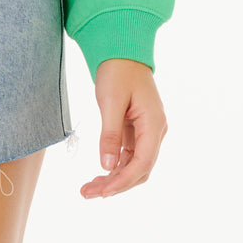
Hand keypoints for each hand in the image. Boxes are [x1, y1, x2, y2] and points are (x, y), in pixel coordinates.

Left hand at [80, 58, 167, 198]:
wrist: (122, 49)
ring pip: (134, 165)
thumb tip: (107, 166)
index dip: (122, 180)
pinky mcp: (137, 130)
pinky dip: (114, 165)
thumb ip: (110, 134)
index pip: (142, 163)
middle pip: (139, 169)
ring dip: (113, 178)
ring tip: (88, 188)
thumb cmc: (117, 70)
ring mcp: (148, 131)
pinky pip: (129, 155)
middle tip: (87, 193)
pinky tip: (99, 173)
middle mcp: (155, 131)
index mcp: (154, 124)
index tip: (102, 192)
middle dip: (115, 184)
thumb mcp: (110, 100)